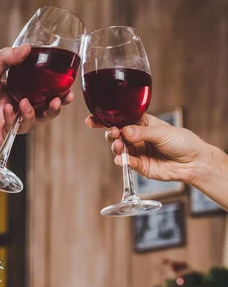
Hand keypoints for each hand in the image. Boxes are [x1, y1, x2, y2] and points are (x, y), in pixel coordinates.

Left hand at [0, 44, 73, 150]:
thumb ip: (7, 59)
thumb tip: (27, 47)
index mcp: (16, 90)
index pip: (42, 92)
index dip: (57, 92)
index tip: (68, 89)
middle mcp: (17, 107)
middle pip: (44, 110)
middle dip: (55, 107)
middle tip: (60, 101)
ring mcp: (12, 122)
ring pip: (33, 121)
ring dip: (33, 112)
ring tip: (25, 104)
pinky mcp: (5, 135)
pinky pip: (16, 128)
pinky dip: (12, 118)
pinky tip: (5, 110)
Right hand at [85, 113, 208, 183]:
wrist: (193, 162)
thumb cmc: (182, 142)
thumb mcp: (162, 132)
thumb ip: (142, 132)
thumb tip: (125, 131)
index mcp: (143, 123)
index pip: (121, 119)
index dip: (106, 119)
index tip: (92, 119)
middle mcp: (138, 137)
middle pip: (117, 134)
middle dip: (110, 133)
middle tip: (113, 133)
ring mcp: (138, 152)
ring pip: (120, 149)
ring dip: (116, 147)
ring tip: (119, 146)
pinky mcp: (141, 166)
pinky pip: (128, 163)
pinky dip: (123, 161)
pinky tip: (121, 159)